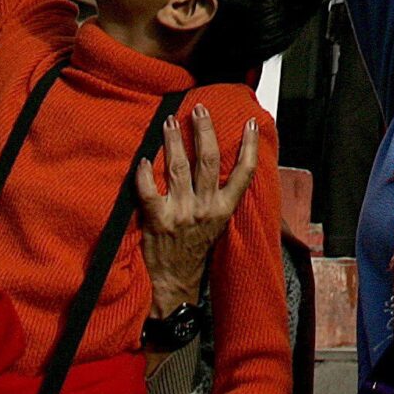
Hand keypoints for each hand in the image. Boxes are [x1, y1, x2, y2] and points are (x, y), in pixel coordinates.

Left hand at [135, 104, 259, 318]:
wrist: (173, 284)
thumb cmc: (194, 251)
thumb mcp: (217, 226)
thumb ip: (220, 199)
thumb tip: (221, 168)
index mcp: (224, 209)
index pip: (244, 173)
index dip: (249, 147)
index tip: (250, 124)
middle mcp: (205, 209)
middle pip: (207, 161)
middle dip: (204, 131)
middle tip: (199, 109)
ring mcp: (181, 214)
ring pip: (178, 168)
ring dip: (173, 141)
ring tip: (168, 121)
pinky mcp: (157, 221)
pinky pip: (150, 192)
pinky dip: (145, 174)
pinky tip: (143, 159)